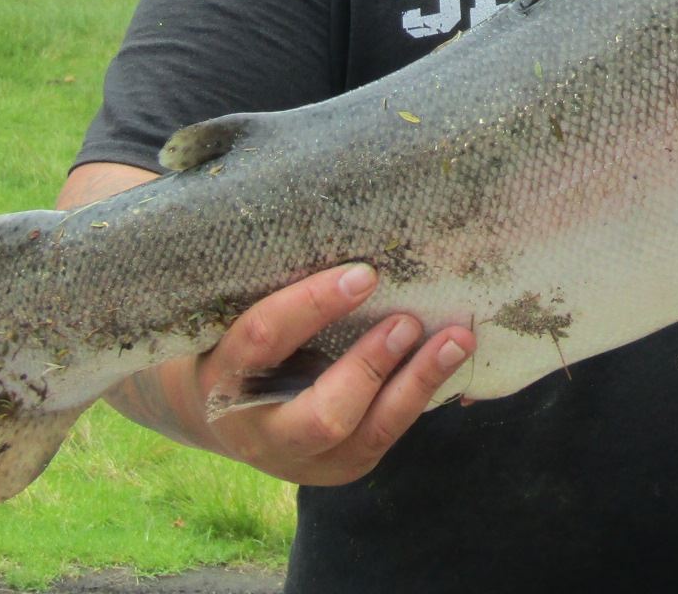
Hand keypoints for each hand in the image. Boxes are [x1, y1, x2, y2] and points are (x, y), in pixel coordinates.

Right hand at [194, 264, 474, 486]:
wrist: (221, 413)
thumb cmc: (236, 338)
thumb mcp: (234, 311)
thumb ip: (270, 280)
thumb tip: (334, 210)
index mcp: (224, 377)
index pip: (265, 340)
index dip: (313, 306)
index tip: (364, 273)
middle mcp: (262, 431)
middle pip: (323, 416)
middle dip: (372, 367)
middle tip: (408, 319)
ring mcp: (306, 460)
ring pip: (370, 433)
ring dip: (418, 383)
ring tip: (457, 339)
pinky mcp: (342, 467)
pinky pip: (389, 434)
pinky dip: (422, 394)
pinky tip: (450, 358)